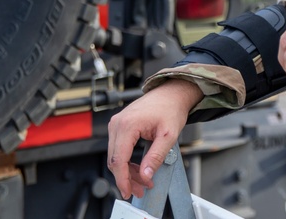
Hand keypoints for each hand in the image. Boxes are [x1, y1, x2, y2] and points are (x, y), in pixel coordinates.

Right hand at [106, 79, 202, 199]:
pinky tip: (138, 169)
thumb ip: (156, 156)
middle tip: (141, 190)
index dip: (122, 179)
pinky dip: (126, 161)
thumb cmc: (171, 109)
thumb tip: (145, 175)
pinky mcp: (119, 125)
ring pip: (115, 156)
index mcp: (127, 125)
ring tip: (143, 181)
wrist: (171, 93)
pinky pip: (118, 149)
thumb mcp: (168, 136)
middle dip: (127, 178)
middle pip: (114, 160)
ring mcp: (116, 124)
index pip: (118, 160)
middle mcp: (117, 123)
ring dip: (127, 171)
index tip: (128, 192)